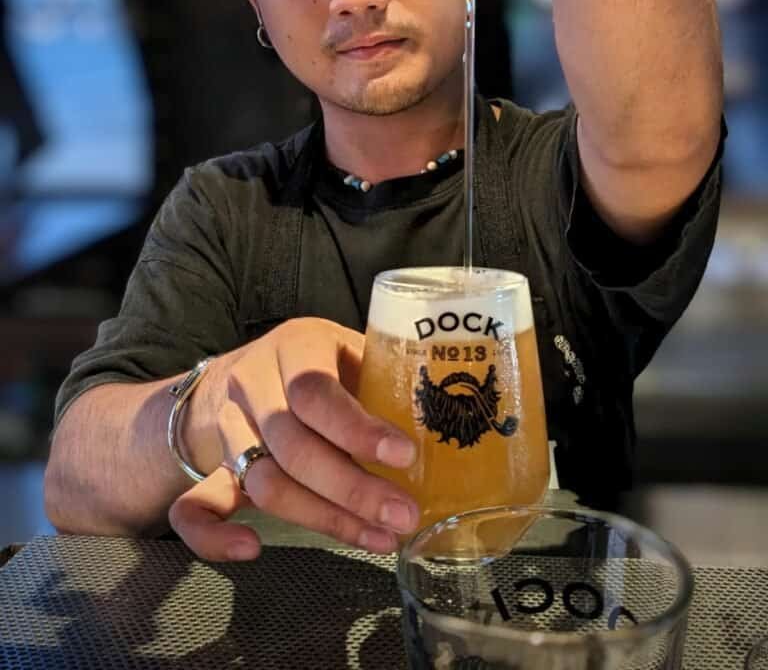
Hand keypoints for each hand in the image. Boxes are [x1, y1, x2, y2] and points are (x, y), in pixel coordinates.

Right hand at [169, 318, 418, 560]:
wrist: (243, 370)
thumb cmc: (320, 363)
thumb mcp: (351, 349)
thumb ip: (388, 375)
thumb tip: (457, 414)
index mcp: (296, 347)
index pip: (315, 391)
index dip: (358, 429)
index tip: (405, 457)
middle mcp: (254, 383)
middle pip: (293, 446)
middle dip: (351, 489)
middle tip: (403, 515)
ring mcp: (228, 427)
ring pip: (263, 482)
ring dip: (321, 519)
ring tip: (377, 538)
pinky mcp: (211, 467)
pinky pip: (195, 506)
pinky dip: (214, 536)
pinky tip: (253, 550)